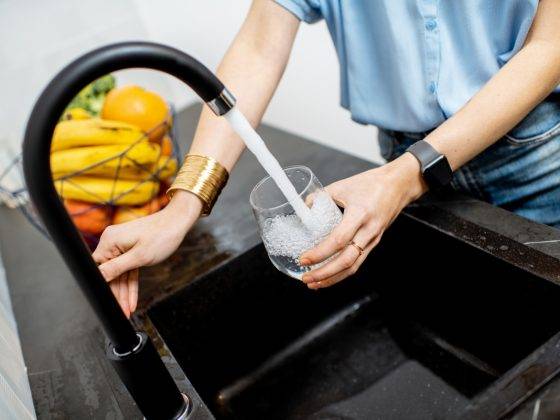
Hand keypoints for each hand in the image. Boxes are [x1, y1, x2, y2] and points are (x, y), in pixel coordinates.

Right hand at [92, 191, 201, 316]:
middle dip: (116, 294)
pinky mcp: (130, 249)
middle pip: (109, 273)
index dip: (101, 286)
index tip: (105, 303)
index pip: (97, 268)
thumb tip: (98, 277)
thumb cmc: (162, 235)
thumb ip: (116, 268)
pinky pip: (128, 269)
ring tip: (126, 311)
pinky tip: (131, 300)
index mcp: (109, 241)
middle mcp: (112, 242)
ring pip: (120, 274)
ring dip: (124, 292)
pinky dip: (131, 283)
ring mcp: (121, 246)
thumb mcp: (139, 257)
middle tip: (120, 312)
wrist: (178, 222)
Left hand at [300, 153, 426, 288]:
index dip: (319, 253)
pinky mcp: (374, 242)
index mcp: (360, 214)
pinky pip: (358, 261)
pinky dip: (342, 272)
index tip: (304, 259)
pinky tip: (329, 275)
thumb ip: (321, 197)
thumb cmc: (372, 183)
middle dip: (324, 273)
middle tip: (306, 278)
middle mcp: (368, 230)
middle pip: (346, 261)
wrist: (399, 184)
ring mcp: (373, 239)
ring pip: (353, 266)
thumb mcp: (342, 186)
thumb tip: (304, 209)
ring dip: (332, 278)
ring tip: (314, 283)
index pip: (338, 240)